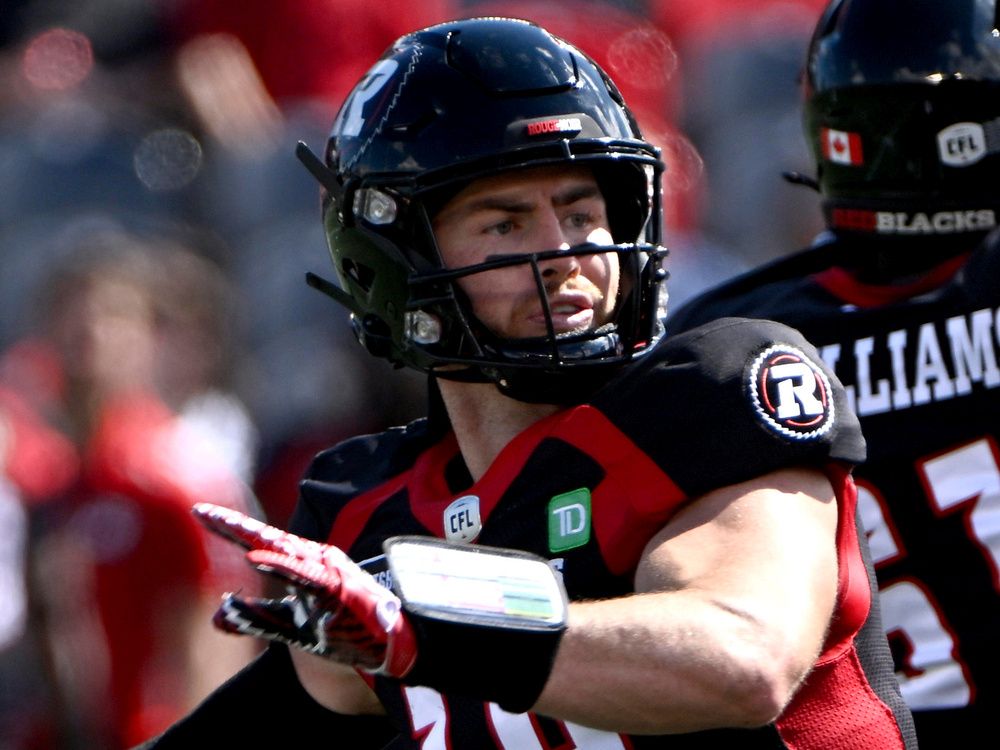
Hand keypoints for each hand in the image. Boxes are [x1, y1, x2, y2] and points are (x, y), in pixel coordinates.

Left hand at [192, 503, 416, 676]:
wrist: (387, 646)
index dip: (229, 528)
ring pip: (284, 551)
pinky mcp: (338, 588)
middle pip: (267, 539)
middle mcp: (312, 560)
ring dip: (254, 537)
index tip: (199, 512)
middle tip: (201, 511)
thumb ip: (256, 619)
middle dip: (234, 525)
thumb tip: (215, 617)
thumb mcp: (290, 626)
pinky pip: (305, 575)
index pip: (259, 542)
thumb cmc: (342, 629)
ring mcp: (326, 572)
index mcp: (301, 564)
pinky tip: (255, 557)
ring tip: (223, 526)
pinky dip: (280, 564)